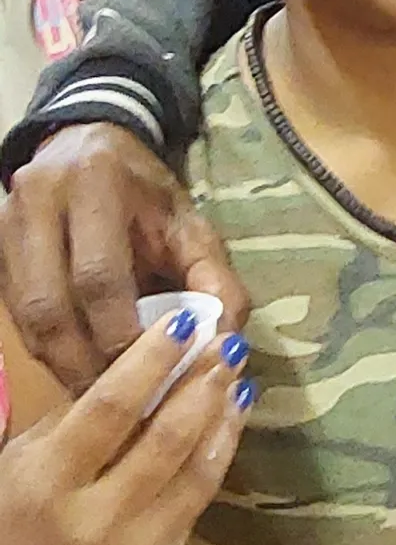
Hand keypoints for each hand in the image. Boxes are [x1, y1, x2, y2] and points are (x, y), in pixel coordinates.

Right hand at [0, 125, 248, 392]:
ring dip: (62, 363)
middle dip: (86, 360)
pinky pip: (14, 315)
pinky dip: (47, 348)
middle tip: (122, 399)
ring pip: (26, 318)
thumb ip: (214, 276)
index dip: (121, 333)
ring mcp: (5, 226)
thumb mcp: (190, 223)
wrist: (90, 144)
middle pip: (51, 304)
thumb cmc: (147, 193)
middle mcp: (38, 200)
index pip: (99, 276)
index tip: (151, 375)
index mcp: (95, 183)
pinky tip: (77, 366)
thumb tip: (225, 340)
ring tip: (100, 393)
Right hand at [0, 311, 252, 544]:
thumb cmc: (14, 526)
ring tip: (237, 372)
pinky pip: (200, 500)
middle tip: (227, 340)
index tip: (185, 320)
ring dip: (223, 412)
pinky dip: (222, 451)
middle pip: (165, 435)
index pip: (111, 407)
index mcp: (46, 484)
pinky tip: (232, 418)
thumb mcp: (19, 468)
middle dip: (202, 380)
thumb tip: (133, 368)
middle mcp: (92, 519)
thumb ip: (70, 421)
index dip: (153, 359)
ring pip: (196, 468)